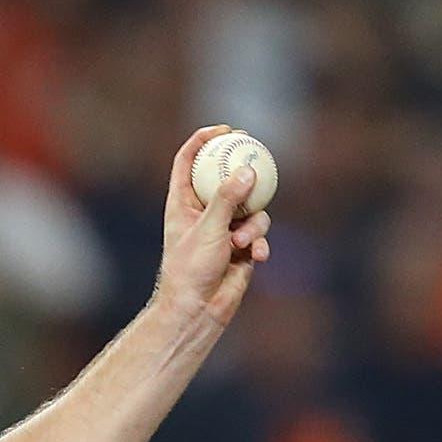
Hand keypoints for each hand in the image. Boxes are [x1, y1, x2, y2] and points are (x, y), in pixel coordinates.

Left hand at [153, 124, 272, 333]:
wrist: (198, 311)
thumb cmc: (191, 271)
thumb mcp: (209, 230)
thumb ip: (228, 199)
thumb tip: (248, 171)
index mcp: (182, 202)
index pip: (188, 161)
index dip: (203, 140)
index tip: (225, 129)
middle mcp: (202, 211)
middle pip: (224, 176)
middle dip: (243, 165)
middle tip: (258, 151)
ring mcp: (223, 227)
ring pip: (250, 207)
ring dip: (251, 224)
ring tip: (240, 243)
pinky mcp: (240, 245)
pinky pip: (258, 233)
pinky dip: (258, 243)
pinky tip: (256, 257)